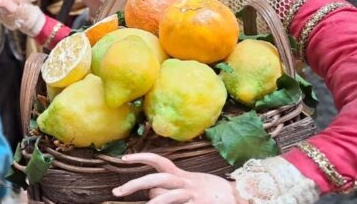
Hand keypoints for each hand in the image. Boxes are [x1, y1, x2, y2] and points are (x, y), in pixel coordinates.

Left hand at [113, 153, 242, 203]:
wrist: (240, 197)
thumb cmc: (212, 191)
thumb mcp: (190, 184)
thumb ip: (170, 186)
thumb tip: (149, 190)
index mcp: (182, 176)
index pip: (158, 161)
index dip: (141, 157)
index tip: (123, 158)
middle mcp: (185, 183)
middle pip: (155, 179)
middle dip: (133, 185)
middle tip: (116, 192)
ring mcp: (192, 196)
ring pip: (165, 198)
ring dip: (154, 202)